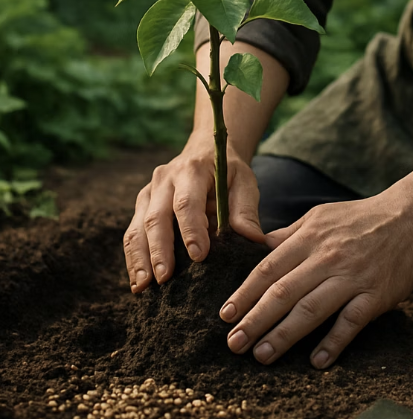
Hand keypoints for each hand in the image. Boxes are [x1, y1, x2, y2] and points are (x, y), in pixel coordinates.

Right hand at [123, 142, 264, 291]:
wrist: (205, 152)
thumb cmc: (226, 172)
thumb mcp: (244, 182)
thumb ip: (246, 210)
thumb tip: (254, 240)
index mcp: (192, 170)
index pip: (187, 202)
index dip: (191, 229)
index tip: (198, 256)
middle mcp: (165, 179)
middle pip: (157, 217)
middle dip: (159, 249)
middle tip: (165, 278)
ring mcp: (149, 192)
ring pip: (137, 227)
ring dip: (140, 259)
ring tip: (143, 287)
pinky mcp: (141, 205)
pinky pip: (132, 234)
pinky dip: (133, 259)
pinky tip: (138, 282)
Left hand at [218, 188, 412, 368]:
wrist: (409, 216)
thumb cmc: (360, 218)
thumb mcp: (320, 215)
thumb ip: (290, 234)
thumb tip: (259, 248)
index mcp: (310, 237)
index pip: (268, 268)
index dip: (244, 293)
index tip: (225, 315)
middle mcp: (326, 256)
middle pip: (283, 292)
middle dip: (255, 320)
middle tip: (234, 344)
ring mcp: (351, 276)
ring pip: (310, 309)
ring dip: (283, 335)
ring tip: (262, 355)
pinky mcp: (375, 294)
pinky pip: (350, 322)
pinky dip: (333, 343)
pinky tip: (317, 361)